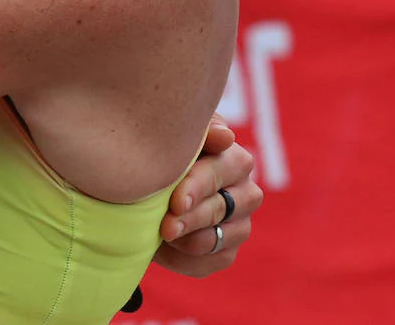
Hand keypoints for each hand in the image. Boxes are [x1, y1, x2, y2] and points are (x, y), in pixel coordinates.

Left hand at [153, 114, 262, 276]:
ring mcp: (240, 226)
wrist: (148, 192)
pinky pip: (208, 262)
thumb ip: (202, 131)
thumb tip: (225, 137)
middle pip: (218, 209)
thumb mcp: (177, 135)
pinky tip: (164, 247)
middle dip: (188, 219)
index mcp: (236, 160)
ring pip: (213, 240)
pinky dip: (182, 258)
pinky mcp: (227, 253)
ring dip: (183, 239)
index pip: (222, 173)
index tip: (177, 202)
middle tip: (165, 227)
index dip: (197, 187)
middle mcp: (246, 194)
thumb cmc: (166, 154)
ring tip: (158, 231)